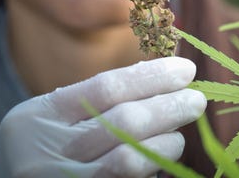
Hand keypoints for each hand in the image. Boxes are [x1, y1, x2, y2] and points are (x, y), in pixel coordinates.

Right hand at [0, 57, 205, 177]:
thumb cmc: (45, 143)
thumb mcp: (55, 114)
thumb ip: (101, 98)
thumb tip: (167, 76)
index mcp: (42, 115)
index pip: (108, 87)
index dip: (153, 76)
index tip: (185, 71)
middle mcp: (48, 151)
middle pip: (125, 123)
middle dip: (169, 108)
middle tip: (197, 100)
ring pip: (129, 160)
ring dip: (166, 142)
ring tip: (180, 135)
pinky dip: (151, 167)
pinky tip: (163, 158)